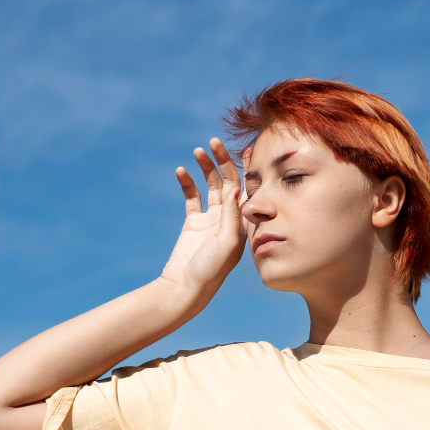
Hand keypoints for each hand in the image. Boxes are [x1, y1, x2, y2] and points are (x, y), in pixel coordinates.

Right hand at [158, 138, 246, 301]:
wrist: (185, 287)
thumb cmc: (210, 271)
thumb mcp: (226, 244)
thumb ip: (231, 217)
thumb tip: (236, 189)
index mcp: (242, 223)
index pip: (248, 190)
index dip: (248, 169)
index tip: (248, 147)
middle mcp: (229, 218)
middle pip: (228, 182)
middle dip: (222, 161)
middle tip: (214, 142)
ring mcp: (211, 219)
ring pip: (210, 186)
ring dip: (205, 167)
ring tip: (198, 151)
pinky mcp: (193, 222)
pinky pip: (192, 196)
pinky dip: (187, 182)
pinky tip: (181, 171)